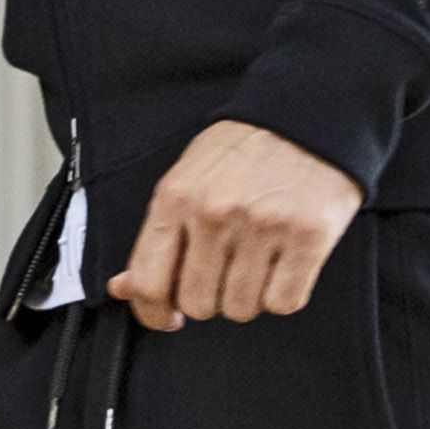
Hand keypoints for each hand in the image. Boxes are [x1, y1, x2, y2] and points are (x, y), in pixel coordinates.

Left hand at [105, 119, 364, 331]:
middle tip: (227, 266)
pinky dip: (285, 291)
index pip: (148, 282)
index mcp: (177, 196)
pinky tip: (285, 259)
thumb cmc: (245, 148)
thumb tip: (122, 287)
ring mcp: (262, 225)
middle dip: (212, 296)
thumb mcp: (189, 177)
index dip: (154, 312)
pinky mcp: (306, 236)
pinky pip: (284, 303)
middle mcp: (215, 212)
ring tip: (259, 255)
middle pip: (199, 305)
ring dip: (250, 294)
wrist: (306, 112)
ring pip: (242, 309)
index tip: (168, 315)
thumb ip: (158, 235)